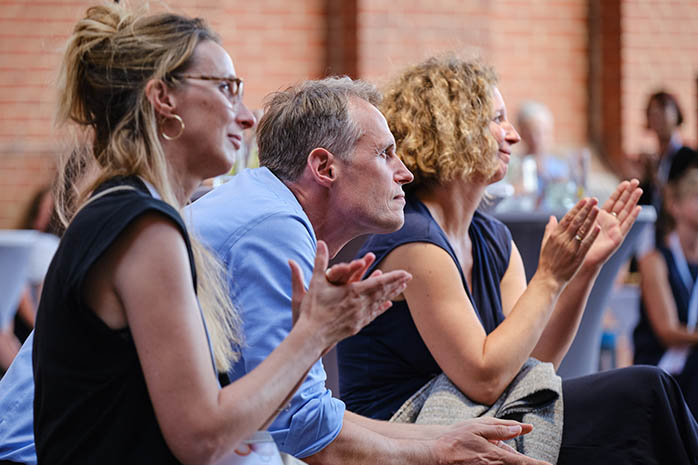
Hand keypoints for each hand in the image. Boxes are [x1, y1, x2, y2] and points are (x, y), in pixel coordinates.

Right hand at [288, 241, 410, 350]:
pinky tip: (388, 305)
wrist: (311, 336)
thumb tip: (320, 242)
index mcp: (353, 292)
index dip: (393, 277)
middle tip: (410, 277)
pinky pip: (373, 314)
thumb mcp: (315, 282)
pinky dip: (382, 308)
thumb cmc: (312, 309)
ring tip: (402, 288)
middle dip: (396, 284)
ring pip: (380, 303)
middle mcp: (360, 305)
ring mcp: (360, 317)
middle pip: (383, 292)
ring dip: (392, 294)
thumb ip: (320, 261)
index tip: (406, 272)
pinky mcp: (357, 326)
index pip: (379, 282)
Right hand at [431, 418, 549, 464]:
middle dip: (528, 464)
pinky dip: (504, 461)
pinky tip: (505, 456)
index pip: (523, 462)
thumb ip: (501, 428)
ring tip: (516, 456)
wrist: (437, 454)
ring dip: (516, 461)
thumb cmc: (456, 439)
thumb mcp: (478, 427)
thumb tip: (521, 428)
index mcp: (497, 454)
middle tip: (542, 462)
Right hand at [537, 198, 600, 284]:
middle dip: (586, 209)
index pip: (567, 218)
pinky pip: (586, 243)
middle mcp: (563, 239)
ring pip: (582, 230)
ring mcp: (571, 247)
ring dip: (590, 218)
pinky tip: (598, 226)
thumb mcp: (545, 243)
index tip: (584, 200)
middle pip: (576, 221)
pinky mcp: (578, 256)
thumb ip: (549, 229)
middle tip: (594, 199)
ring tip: (598, 208)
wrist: (549, 278)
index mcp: (555, 235)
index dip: (577, 208)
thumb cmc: (547, 261)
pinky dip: (592, 235)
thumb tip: (552, 217)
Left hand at [583, 179, 641, 267]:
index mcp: (600, 218)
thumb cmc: (576, 243)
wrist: (578, 259)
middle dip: (628, 193)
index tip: (626, 181)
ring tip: (639, 190)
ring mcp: (615, 230)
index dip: (619, 192)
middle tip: (636, 181)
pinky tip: (639, 208)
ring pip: (626, 212)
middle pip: (622, 205)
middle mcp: (610, 223)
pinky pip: (626, 226)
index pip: (612, 201)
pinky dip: (632, 217)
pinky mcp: (617, 238)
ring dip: (633, 201)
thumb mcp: (577, 224)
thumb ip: (580, 212)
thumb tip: (584, 198)